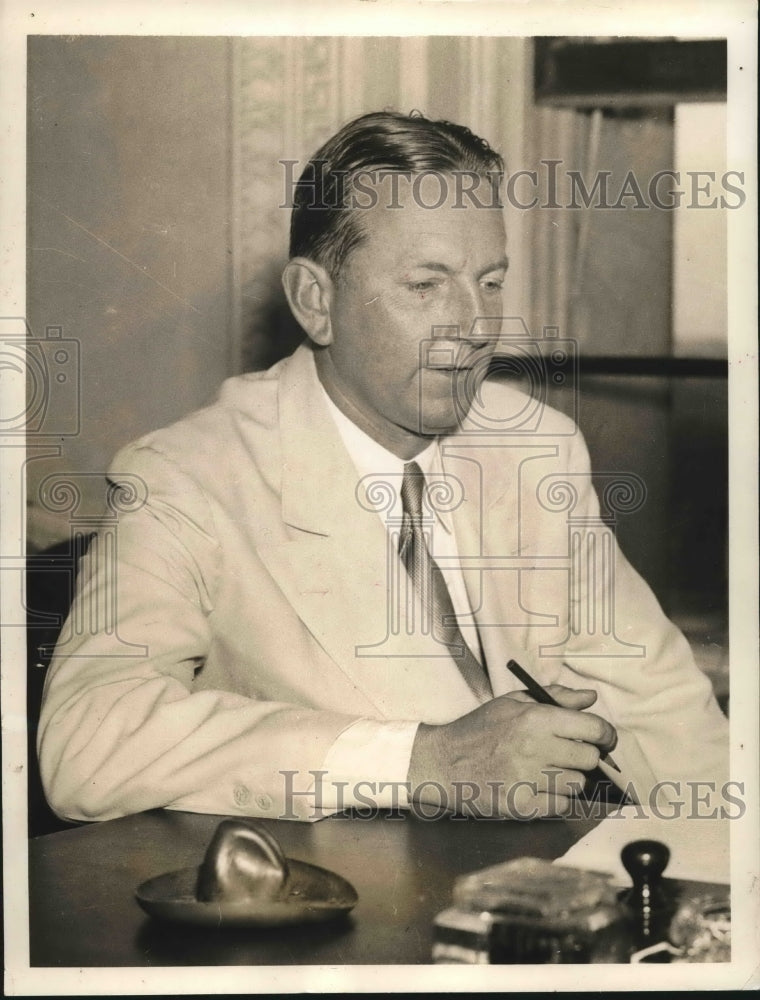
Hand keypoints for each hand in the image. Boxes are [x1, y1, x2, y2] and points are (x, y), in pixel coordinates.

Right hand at [408, 686, 616, 818]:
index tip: (604, 739)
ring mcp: (528, 780)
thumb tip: (590, 698)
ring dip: (568, 778)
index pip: (594, 729)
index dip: (606, 735)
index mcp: (535, 718)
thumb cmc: (480, 729)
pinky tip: (538, 787)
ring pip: (577, 784)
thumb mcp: (513, 702)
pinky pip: (561, 805)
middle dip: (584, 756)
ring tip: (547, 770)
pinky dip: (555, 798)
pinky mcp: (522, 806)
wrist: (443, 762)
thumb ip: (556, 697)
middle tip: (569, 754)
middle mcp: (535, 748)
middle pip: (590, 759)